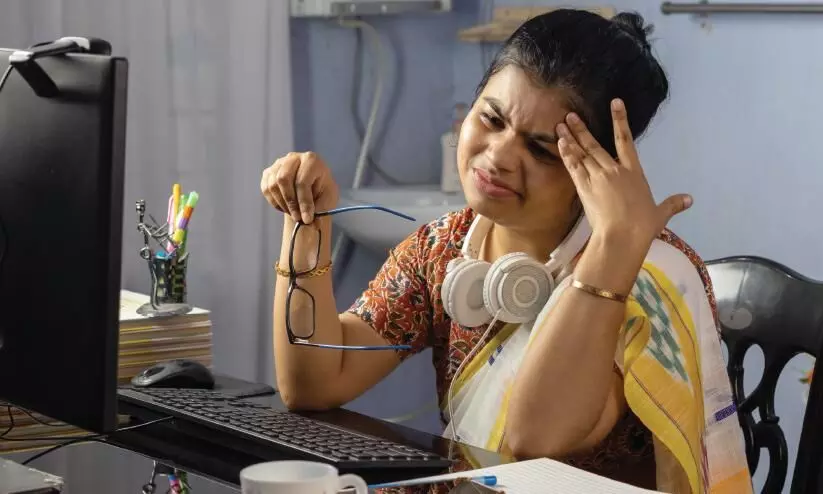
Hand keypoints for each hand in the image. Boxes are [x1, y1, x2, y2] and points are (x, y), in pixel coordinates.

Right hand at [261, 151, 338, 223]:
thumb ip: (321, 210)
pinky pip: (266, 189)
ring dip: (283, 204)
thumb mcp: (328, 200)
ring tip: (294, 213)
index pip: (302, 181)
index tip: (307, 219)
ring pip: (272, 185)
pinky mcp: (268, 172)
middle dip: (291, 203)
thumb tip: (311, 223)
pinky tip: (286, 207)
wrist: (312, 189)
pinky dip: (275, 202)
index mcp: (312, 160)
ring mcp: (279, 163)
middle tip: (298, 218)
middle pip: (283, 179)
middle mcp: (293, 157)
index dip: (304, 202)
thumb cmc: (322, 192)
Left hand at [556, 99, 691, 249]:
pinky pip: (574, 166)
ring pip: (582, 153)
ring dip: (570, 138)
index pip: (626, 140)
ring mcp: (598, 177)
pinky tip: (559, 143)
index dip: (620, 120)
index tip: (615, 103)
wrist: (622, 236)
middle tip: (570, 115)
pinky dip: (566, 154)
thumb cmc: (642, 227)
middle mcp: (614, 170)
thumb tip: (689, 199)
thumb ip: (673, 204)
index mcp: (634, 172)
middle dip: (582, 129)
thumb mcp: (660, 214)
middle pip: (596, 145)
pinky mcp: (585, 188)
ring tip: (560, 125)